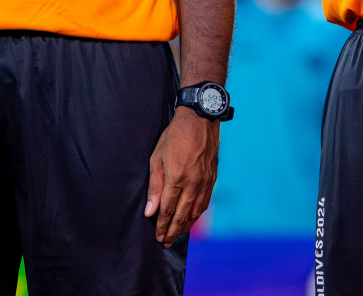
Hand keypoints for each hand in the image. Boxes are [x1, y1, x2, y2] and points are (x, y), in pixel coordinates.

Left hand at [143, 111, 218, 245]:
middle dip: (173, 231)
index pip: (167, 210)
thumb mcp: (157, 158)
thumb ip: (154, 186)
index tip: (157, 237)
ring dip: (186, 225)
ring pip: (196, 211)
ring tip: (178, 234)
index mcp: (176, 178)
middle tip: (166, 243)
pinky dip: (198, 213)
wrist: (200, 119)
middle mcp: (193, 183)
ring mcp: (205, 181)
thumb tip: (150, 211)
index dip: (162, 226)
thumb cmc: (174, 137)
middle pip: (182, 215)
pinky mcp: (212, 177)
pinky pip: (205, 201)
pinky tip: (193, 218)